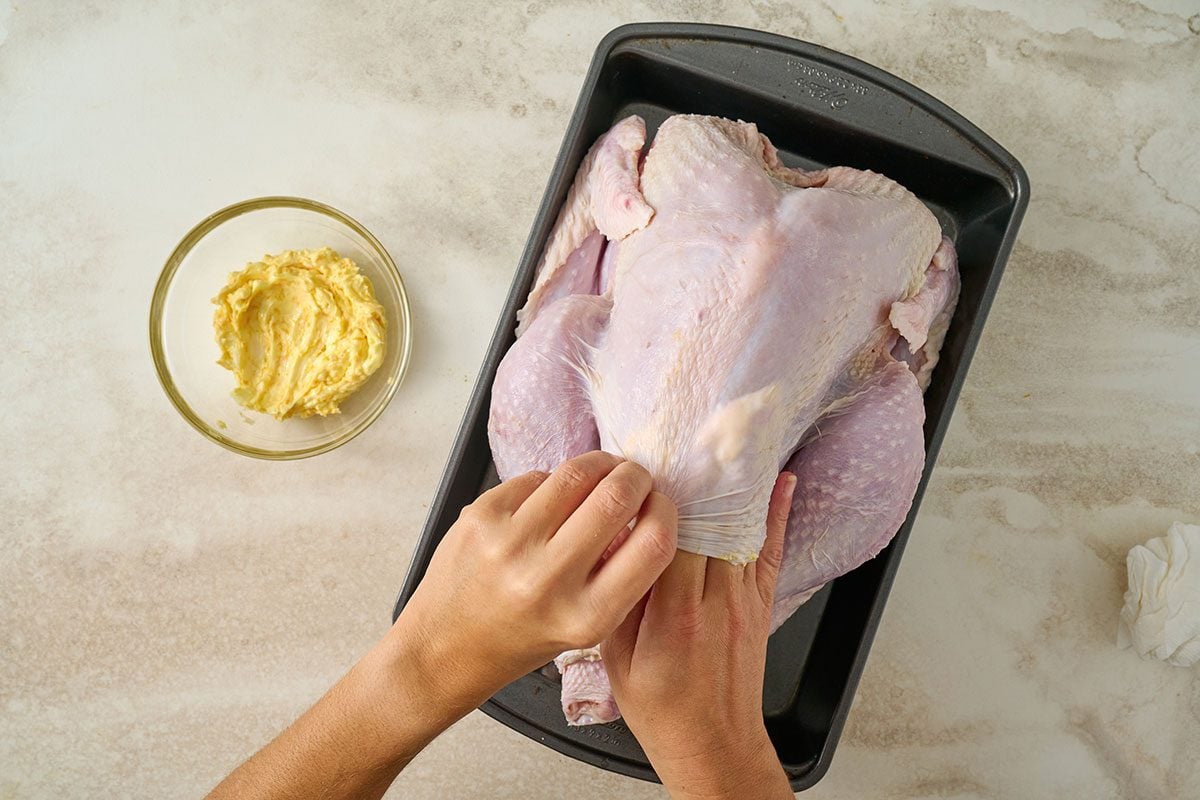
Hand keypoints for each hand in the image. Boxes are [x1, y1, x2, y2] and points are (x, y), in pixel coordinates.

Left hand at [391, 450, 678, 720]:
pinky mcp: (481, 516)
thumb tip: (646, 507)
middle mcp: (548, 580)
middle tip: (635, 478)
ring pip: (576, 473)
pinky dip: (551, 480)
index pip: (654, 544)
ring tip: (602, 472)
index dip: (665, 512)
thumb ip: (621, 575)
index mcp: (586, 616)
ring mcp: (510, 543)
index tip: (660, 504)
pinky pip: (536, 476)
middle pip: (617, 497)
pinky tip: (550, 499)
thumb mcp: (585, 626)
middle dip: (635, 477)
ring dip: (599, 464)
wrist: (442, 648)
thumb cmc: (518, 639)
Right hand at [602, 473, 796, 799]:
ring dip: (732, 487)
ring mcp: (742, 602)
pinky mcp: (760, 607)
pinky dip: (778, 514)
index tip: (650, 471)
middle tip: (690, 438)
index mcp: (673, 615)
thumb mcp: (616, 659)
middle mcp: (713, 602)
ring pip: (739, 530)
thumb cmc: (662, 709)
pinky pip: (769, 551)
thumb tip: (612, 548)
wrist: (712, 745)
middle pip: (707, 525)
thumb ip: (618, 600)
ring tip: (728, 443)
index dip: (661, 500)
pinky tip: (783, 483)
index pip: (670, 538)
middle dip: (697, 482)